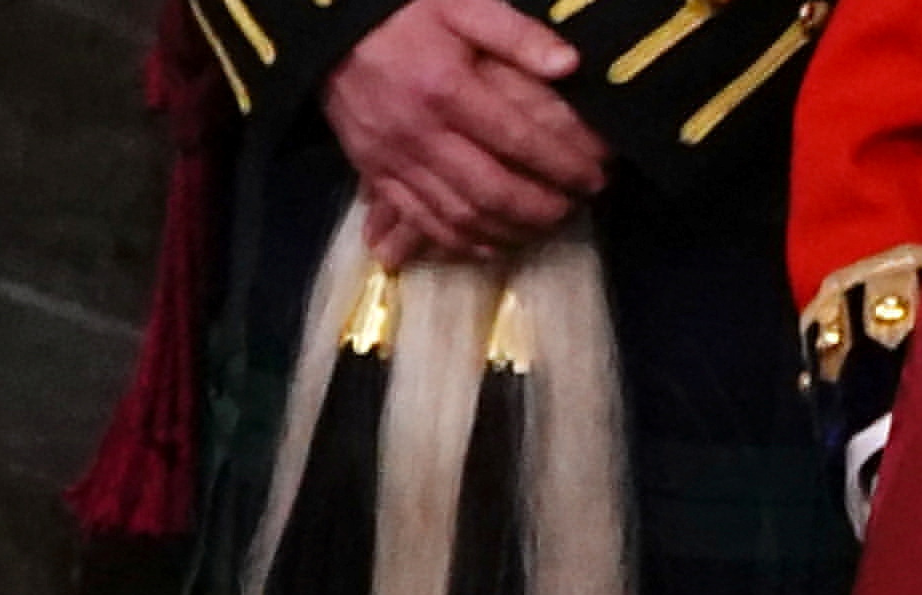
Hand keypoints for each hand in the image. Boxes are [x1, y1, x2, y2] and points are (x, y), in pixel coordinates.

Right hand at [328, 0, 604, 256]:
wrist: (326, 21)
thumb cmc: (401, 10)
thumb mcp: (459, 1)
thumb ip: (515, 33)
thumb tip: (569, 66)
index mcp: (446, 87)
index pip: (520, 141)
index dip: (564, 165)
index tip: (595, 175)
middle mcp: (420, 132)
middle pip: (493, 192)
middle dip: (543, 209)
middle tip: (575, 207)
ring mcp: (393, 158)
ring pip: (459, 218)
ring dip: (509, 232)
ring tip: (544, 227)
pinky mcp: (373, 172)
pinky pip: (421, 222)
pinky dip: (461, 242)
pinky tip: (493, 242)